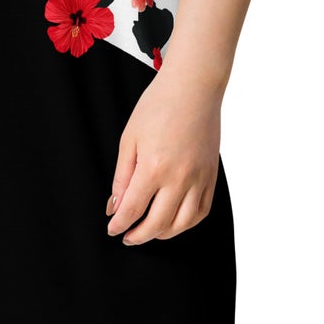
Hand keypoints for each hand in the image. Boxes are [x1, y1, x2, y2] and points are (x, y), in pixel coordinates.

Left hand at [105, 69, 222, 243]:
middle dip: (139, 236)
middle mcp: (179, 178)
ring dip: (163, 234)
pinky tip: (175, 221)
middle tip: (128, 236)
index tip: (113, 228)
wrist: (193, 88)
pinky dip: (187, 223)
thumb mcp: (129, 138)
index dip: (119, 224)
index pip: (133, 209)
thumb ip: (121, 176)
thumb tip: (115, 205)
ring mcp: (198, 178)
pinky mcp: (211, 175)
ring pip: (182, 224)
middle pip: (157, 223)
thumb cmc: (159, 105)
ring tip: (150, 231)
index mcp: (153, 167)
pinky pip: (201, 211)